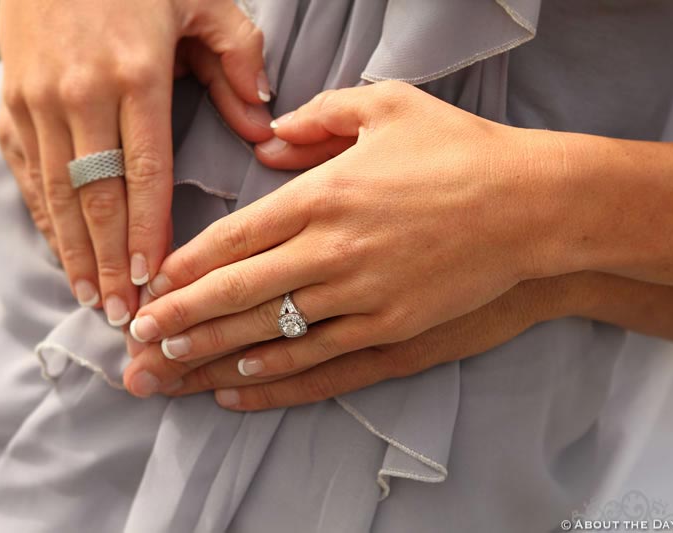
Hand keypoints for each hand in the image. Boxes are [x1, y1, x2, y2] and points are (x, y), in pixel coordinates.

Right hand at [0, 0, 272, 324]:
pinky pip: (28, 174)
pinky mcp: (12, 103)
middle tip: (126, 314)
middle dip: (110, 262)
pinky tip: (61, 253)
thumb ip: (238, 62)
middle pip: (97, 197)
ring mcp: (39, 101)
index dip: (147, 232)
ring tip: (94, 299)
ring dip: (75, 253)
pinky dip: (45, 219)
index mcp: (135, 76)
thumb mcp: (202, 2)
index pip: (145, 173)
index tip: (153, 279)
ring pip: (57, 194)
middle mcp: (80, 95)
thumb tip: (263, 126)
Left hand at [122, 81, 550, 394]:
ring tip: (169, 365)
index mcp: (326, 193)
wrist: (534, 205)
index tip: (153, 283)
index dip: (187, 264)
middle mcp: (333, 249)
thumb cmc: (461, 151)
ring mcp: (362, 295)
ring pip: (269, 332)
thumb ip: (317, 118)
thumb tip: (266, 142)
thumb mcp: (388, 106)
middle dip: (181, 316)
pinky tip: (239, 385)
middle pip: (237, 290)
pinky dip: (275, 374)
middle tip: (138, 337)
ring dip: (213, 351)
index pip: (235, 235)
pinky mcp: (392, 329)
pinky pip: (319, 358)